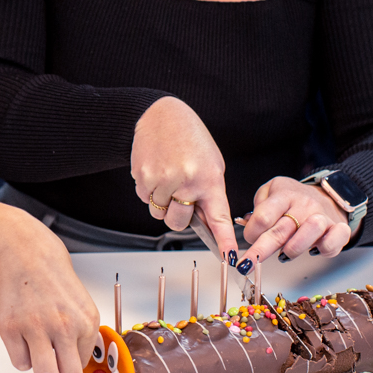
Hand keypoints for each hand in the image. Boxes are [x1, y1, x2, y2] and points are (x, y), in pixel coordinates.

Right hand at [0, 215, 99, 372]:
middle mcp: (63, 327)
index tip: (69, 365)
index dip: (75, 365)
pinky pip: (20, 363)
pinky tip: (23, 337)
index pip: (84, 364)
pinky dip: (22, 356)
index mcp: (86, 322)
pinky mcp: (11, 329)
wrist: (23, 253)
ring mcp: (36, 328)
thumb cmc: (51, 278)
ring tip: (41, 358)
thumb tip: (77, 368)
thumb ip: (81, 334)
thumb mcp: (79, 303)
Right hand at [130, 96, 236, 263]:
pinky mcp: (143, 177)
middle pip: (178, 223)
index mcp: (209, 179)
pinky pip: (145, 199)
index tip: (229, 258)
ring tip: (167, 177)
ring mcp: (163, 180)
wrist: (161, 114)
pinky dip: (149, 191)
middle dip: (177, 215)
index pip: (219, 218)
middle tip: (178, 196)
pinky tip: (156, 171)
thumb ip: (210, 193)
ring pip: (158, 213)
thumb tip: (207, 225)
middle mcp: (186, 182)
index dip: (224, 241)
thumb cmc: (189, 138)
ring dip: (162, 202)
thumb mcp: (211, 163)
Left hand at [238, 176, 350, 269]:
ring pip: (308, 234)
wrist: (326, 196)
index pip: (263, 216)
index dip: (251, 232)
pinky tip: (313, 250)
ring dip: (293, 249)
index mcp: (284, 195)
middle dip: (261, 251)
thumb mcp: (270, 192)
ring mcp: (322, 217)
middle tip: (247, 264)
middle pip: (280, 231)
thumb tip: (247, 225)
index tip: (249, 239)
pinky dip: (323, 250)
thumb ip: (258, 207)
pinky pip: (332, 243)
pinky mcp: (338, 230)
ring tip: (284, 254)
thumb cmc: (293, 199)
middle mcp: (304, 205)